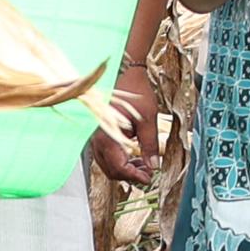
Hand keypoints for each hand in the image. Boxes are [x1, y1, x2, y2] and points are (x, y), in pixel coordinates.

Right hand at [90, 67, 166, 186]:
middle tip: (149, 173)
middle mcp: (97, 138)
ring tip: (146, 164)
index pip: (118, 166)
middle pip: (111, 169)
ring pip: (108, 163)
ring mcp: (96, 136)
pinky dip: (120, 159)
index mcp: (107, 135)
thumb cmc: (136, 91)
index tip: (149, 178)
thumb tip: (153, 165)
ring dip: (126, 168)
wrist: (126, 72)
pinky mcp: (99, 134)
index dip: (134, 176)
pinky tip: (136, 156)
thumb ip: (149, 144)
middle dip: (130, 174)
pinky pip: (107, 154)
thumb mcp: (148, 119)